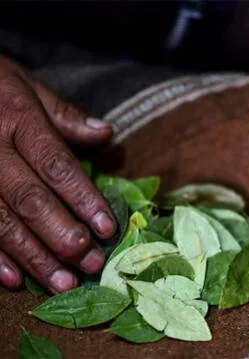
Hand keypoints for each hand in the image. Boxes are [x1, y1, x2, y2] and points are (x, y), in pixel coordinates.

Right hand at [0, 55, 115, 292]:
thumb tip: (106, 133)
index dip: (83, 198)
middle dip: (62, 235)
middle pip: (30, 199)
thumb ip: (64, 115)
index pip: (57, 165)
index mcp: (18, 120)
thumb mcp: (27, 86)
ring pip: (1, 221)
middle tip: (91, 262)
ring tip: (63, 281)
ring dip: (33, 256)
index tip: (108, 228)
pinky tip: (13, 280)